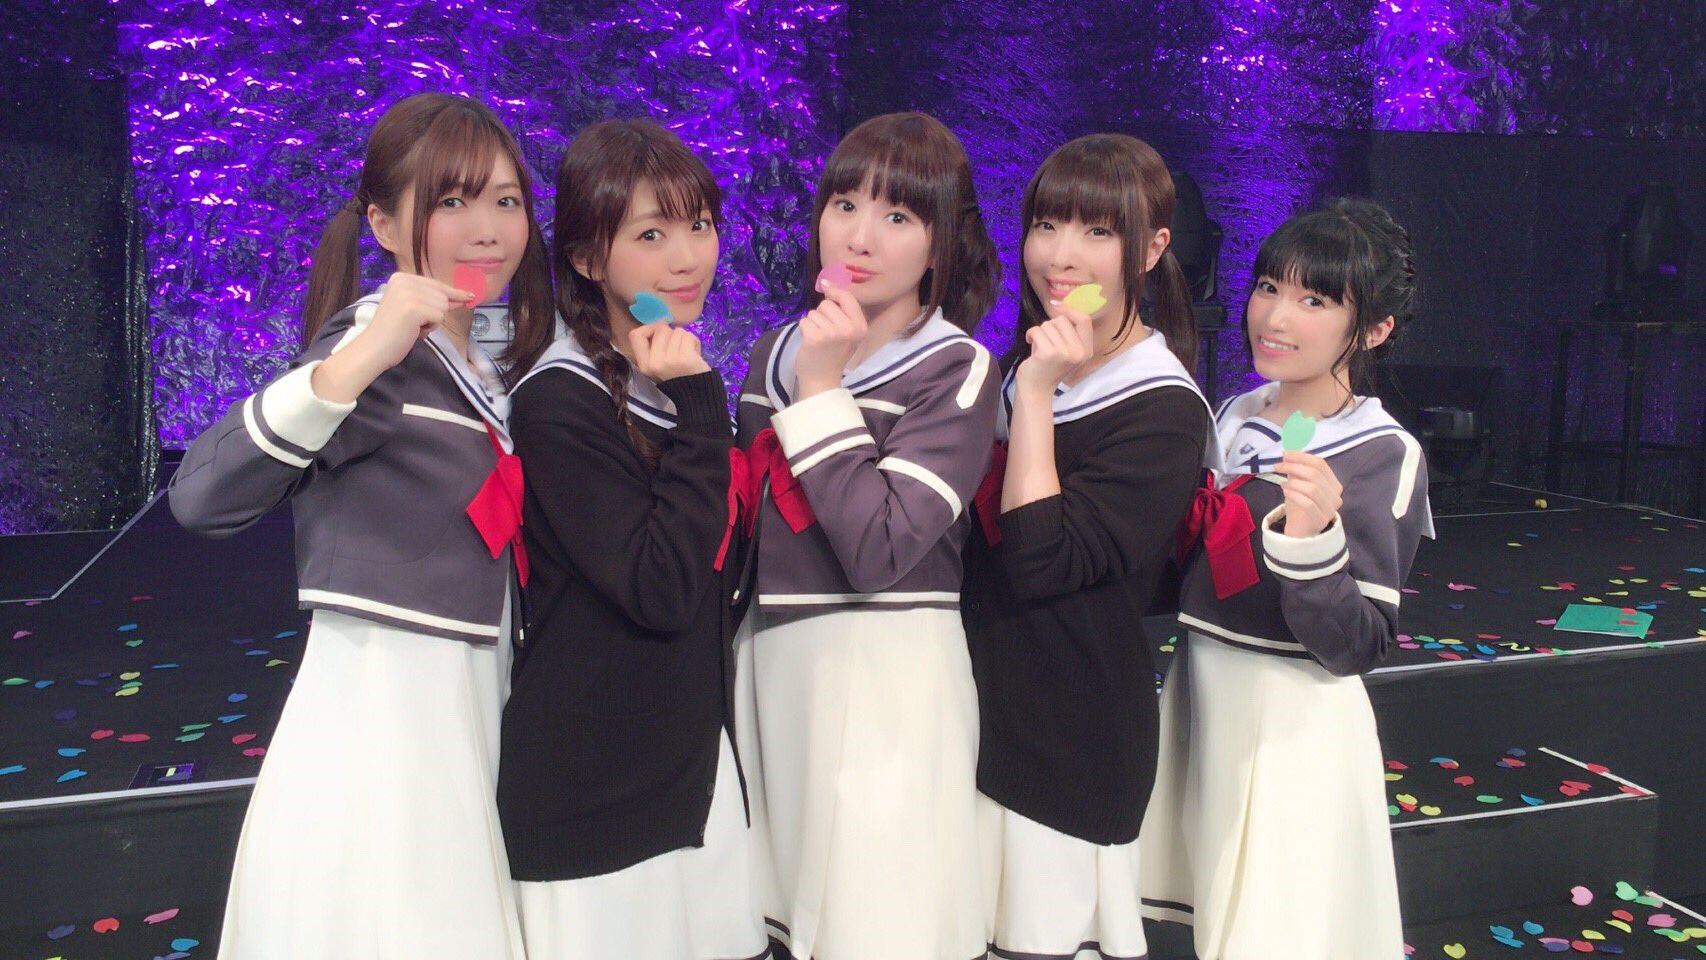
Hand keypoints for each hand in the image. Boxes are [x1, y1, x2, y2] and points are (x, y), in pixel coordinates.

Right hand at [311, 271, 476, 402]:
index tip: (469, 295)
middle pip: (442, 295)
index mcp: (401, 277)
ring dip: (433, 321)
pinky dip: (431, 328)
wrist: (374, 348)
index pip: (436, 284)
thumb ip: (431, 299)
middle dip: (436, 312)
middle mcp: (405, 280)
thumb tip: (462, 297)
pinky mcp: (415, 307)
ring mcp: (409, 293)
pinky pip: (439, 317)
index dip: (452, 293)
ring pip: (443, 306)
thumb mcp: (411, 308)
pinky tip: (414, 331)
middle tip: (417, 323)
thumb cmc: (393, 332)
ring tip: (413, 327)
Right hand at [629, 323, 710, 380]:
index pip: (635, 335)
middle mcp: (654, 362)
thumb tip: (662, 322)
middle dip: (672, 334)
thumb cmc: (677, 377)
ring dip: (684, 339)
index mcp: (644, 364)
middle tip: (678, 349)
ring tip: (687, 353)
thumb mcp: (658, 365)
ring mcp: (670, 360)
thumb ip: (654, 346)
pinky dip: (694, 342)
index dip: (649, 328)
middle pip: (661, 328)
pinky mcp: (685, 358)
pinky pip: (689, 336)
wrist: (696, 395)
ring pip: (677, 331)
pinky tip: (694, 354)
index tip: (659, 332)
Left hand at [794, 280, 866, 396]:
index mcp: (860, 326)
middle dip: (822, 314)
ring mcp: (832, 333)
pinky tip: (810, 343)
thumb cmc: (834, 354)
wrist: (822, 380)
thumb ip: (843, 311)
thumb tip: (827, 284)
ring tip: (818, 339)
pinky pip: (804, 321)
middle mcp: (848, 329)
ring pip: (814, 312)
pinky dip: (803, 330)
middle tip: (825, 333)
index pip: (847, 298)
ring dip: (812, 323)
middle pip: (827, 304)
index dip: (835, 291)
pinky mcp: (815, 337)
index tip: (826, 286)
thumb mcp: (848, 333)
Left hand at [1014, 301, 1093, 393]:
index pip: (1084, 320)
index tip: (1055, 305)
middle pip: (1062, 320)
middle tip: (1046, 341)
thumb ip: (1069, 333)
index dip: (1069, 309)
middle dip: (1049, 326)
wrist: (1036, 390)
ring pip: (1048, 325)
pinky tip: (1030, 343)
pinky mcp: (1049, 353)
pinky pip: (1037, 330)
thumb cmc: (1048, 367)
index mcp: (1087, 350)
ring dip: (1040, 332)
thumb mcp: (1067, 351)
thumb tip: (1059, 305)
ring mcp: (1065, 352)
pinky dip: (1030, 334)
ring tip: (1039, 346)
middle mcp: (1079, 351)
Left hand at [1272, 451, 1342, 537]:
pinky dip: (1295, 494)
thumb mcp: (1299, 485)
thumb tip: (1288, 454)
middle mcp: (1335, 496)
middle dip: (1294, 466)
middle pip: (1316, 474)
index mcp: (1333, 484)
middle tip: (1278, 465)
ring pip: (1313, 488)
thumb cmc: (1301, 507)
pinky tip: (1285, 491)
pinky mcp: (1320, 520)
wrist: (1300, 532)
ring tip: (1282, 482)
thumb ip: (1297, 471)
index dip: (1302, 456)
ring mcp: (1329, 509)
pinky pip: (1308, 504)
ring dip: (1294, 481)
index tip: (1285, 453)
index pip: (1321, 464)